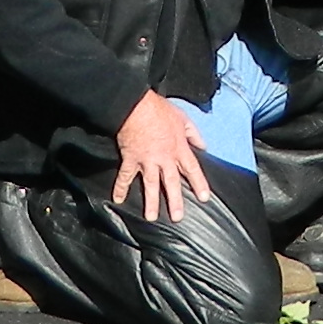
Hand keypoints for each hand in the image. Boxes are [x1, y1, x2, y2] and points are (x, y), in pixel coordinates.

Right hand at [109, 90, 212, 221]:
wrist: (135, 105)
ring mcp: (147, 160)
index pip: (192, 169)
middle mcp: (164, 158)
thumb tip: (203, 146)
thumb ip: (194, 134)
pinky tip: (118, 199)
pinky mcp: (131, 158)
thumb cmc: (159, 110)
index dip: (199, 184)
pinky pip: (125, 175)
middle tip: (177, 218)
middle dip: (175, 201)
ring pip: (150, 184)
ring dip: (151, 201)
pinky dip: (120, 187)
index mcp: (179, 148)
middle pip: (172, 182)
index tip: (204, 198)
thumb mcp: (183, 118)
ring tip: (151, 217)